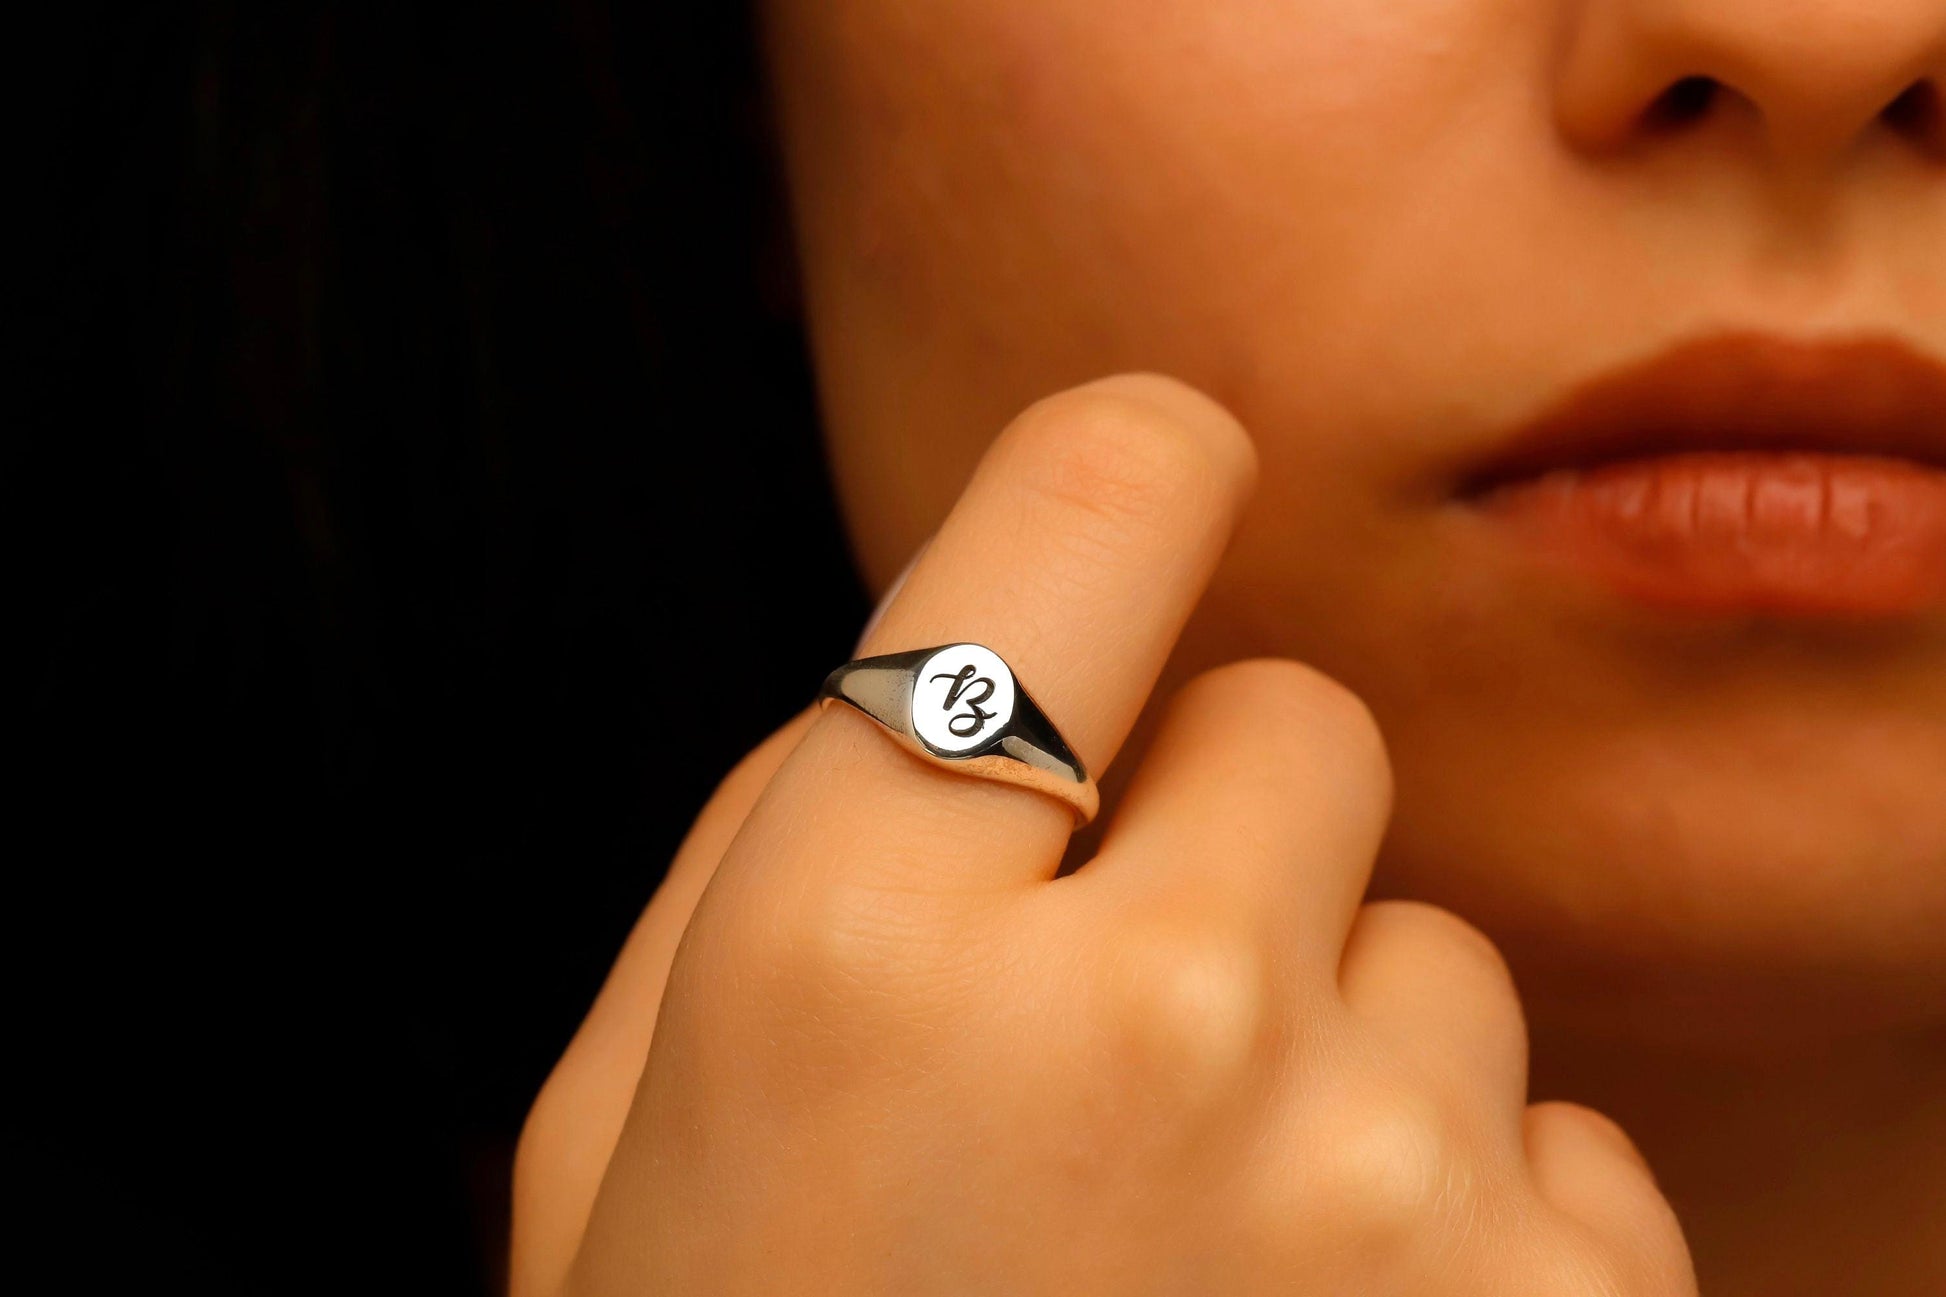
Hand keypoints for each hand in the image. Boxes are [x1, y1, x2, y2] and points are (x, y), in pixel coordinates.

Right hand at [512, 375, 1696, 1295]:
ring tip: (1191, 1266)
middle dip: (1210, 848)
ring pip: (1435, 950)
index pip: (1089, 500)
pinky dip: (1457, 1225)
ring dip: (1330, 1062)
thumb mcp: (634, 1120)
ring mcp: (1380, 1188)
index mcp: (852, 935)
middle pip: (1295, 726)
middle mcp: (1138, 1016)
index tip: (1150, 484)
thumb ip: (798, 839)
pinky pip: (1557, 1135)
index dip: (1130, 479)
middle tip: (1104, 1050)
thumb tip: (1011, 640)